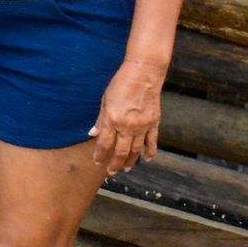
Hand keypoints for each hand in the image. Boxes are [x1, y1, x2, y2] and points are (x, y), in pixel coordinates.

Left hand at [91, 59, 164, 175]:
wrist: (143, 74)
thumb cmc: (121, 84)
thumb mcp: (105, 99)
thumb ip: (101, 119)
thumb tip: (93, 133)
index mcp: (113, 120)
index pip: (105, 143)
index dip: (100, 154)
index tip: (97, 161)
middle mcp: (128, 126)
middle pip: (120, 151)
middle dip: (114, 164)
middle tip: (111, 172)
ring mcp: (142, 126)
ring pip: (136, 150)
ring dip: (130, 161)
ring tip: (125, 168)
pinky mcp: (154, 123)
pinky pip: (152, 141)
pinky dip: (150, 152)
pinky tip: (146, 159)